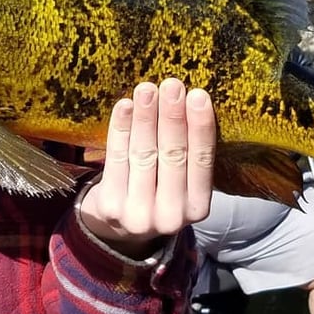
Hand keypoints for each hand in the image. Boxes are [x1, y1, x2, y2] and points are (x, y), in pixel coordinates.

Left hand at [78, 78, 215, 258]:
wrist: (119, 229)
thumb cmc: (158, 190)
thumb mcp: (182, 183)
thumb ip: (189, 154)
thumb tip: (190, 99)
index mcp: (198, 208)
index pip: (202, 162)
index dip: (200, 127)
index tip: (199, 95)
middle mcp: (171, 215)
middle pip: (173, 156)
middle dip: (172, 116)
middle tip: (172, 85)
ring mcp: (139, 213)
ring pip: (143, 154)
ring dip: (146, 118)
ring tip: (147, 89)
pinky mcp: (111, 206)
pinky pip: (116, 159)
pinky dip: (120, 129)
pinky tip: (124, 106)